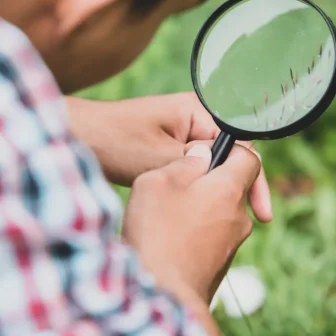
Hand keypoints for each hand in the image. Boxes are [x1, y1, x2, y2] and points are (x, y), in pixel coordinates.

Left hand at [66, 93, 271, 221]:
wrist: (75, 138)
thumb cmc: (114, 141)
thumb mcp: (160, 158)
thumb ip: (197, 167)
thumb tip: (225, 179)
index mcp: (198, 111)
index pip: (240, 145)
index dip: (253, 178)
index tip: (259, 211)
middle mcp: (193, 121)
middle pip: (229, 157)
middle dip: (240, 188)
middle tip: (253, 223)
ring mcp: (179, 136)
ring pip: (210, 168)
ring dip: (218, 192)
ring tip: (228, 223)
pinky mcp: (165, 152)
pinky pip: (192, 172)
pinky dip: (199, 191)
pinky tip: (202, 213)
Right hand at [122, 143, 260, 335]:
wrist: (164, 299)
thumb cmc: (157, 235)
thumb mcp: (157, 182)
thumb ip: (183, 163)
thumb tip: (202, 155)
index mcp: (229, 189)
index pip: (249, 157)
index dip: (230, 148)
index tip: (207, 154)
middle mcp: (238, 217)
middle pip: (230, 187)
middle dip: (205, 183)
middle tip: (172, 188)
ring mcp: (231, 245)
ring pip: (217, 214)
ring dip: (196, 210)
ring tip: (162, 219)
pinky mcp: (219, 267)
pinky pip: (209, 238)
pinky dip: (192, 235)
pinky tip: (166, 242)